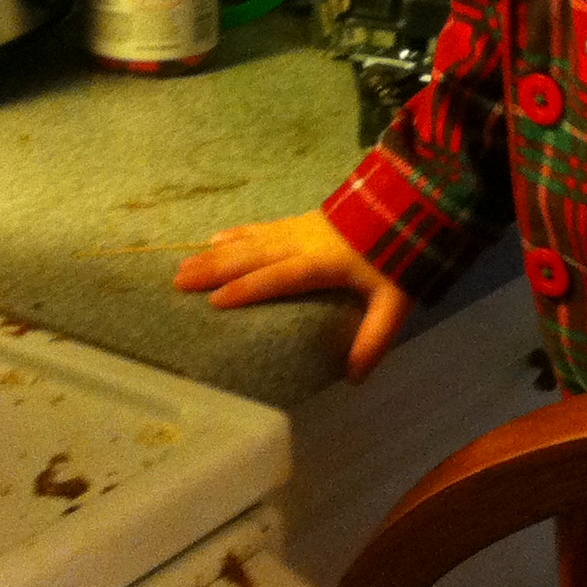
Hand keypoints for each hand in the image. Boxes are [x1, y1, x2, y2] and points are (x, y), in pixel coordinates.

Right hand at [172, 211, 414, 381]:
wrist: (406, 207)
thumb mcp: (395, 302)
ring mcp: (299, 228)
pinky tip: (215, 238)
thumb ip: (375, 339)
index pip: (281, 277)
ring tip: (183, 266)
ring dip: (216, 254)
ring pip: (250, 241)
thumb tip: (353, 379)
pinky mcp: (300, 222)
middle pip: (253, 256)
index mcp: (324, 263)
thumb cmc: (398, 259)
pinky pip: (260, 228)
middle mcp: (303, 243)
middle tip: (179, 283)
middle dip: (215, 269)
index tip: (216, 302)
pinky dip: (235, 234)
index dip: (250, 288)